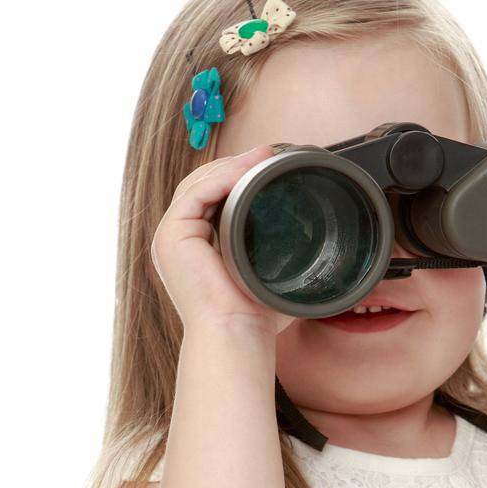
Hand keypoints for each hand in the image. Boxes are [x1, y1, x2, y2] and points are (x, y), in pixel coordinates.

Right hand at [150, 145, 295, 339]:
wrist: (238, 334)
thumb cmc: (255, 317)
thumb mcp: (270, 276)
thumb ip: (280, 255)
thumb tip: (316, 244)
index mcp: (196, 247)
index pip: (211, 198)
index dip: (238, 176)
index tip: (269, 164)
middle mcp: (179, 240)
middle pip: (202, 185)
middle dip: (235, 165)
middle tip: (269, 152)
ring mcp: (170, 237)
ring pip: (198, 183)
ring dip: (231, 165)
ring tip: (263, 155)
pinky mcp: (171, 236)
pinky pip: (195, 193)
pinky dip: (221, 177)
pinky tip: (247, 169)